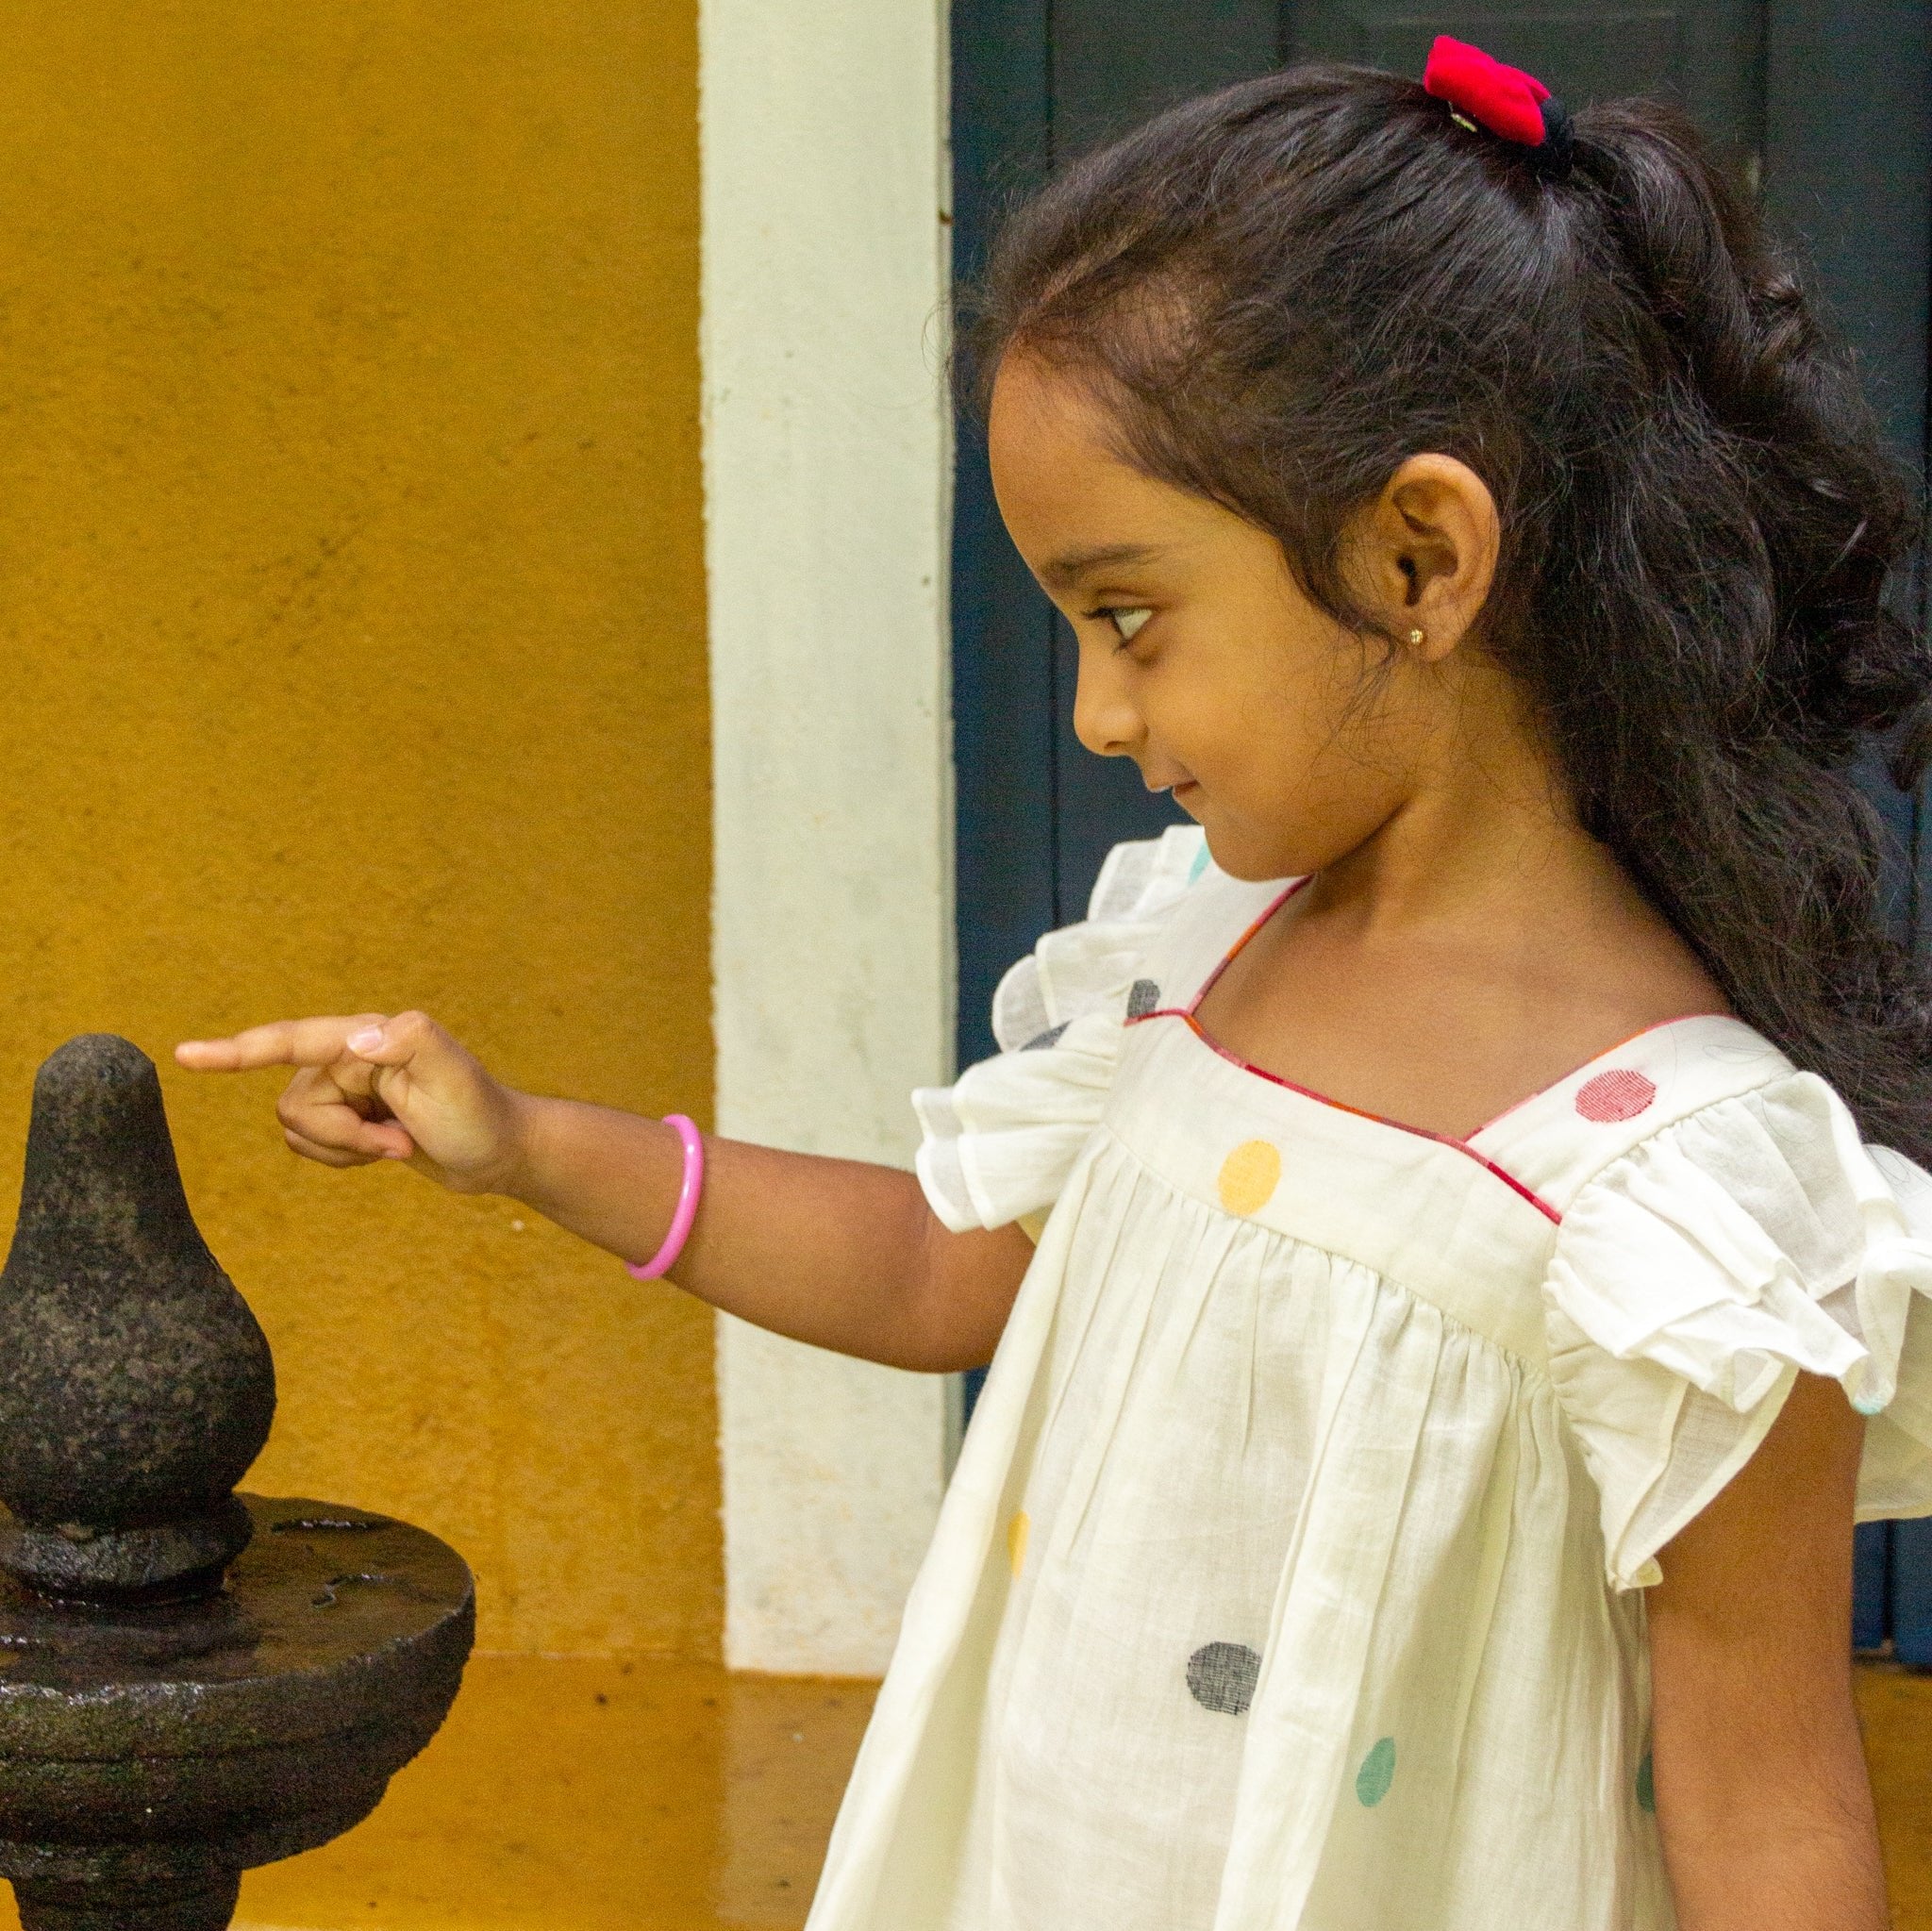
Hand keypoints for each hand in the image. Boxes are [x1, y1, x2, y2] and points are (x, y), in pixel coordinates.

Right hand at [174, 1012, 529, 1194]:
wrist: (498, 1153)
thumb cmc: (480, 1113)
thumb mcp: (454, 1075)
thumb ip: (412, 1042)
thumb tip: (356, 1040)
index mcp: (365, 1039)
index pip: (290, 1042)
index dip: (237, 1051)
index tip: (186, 1056)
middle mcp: (347, 1057)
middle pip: (294, 1106)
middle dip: (342, 1138)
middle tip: (401, 1141)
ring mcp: (344, 1088)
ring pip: (297, 1130)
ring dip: (346, 1150)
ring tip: (400, 1145)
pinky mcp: (346, 1117)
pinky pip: (309, 1146)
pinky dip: (344, 1159)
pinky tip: (385, 1151)